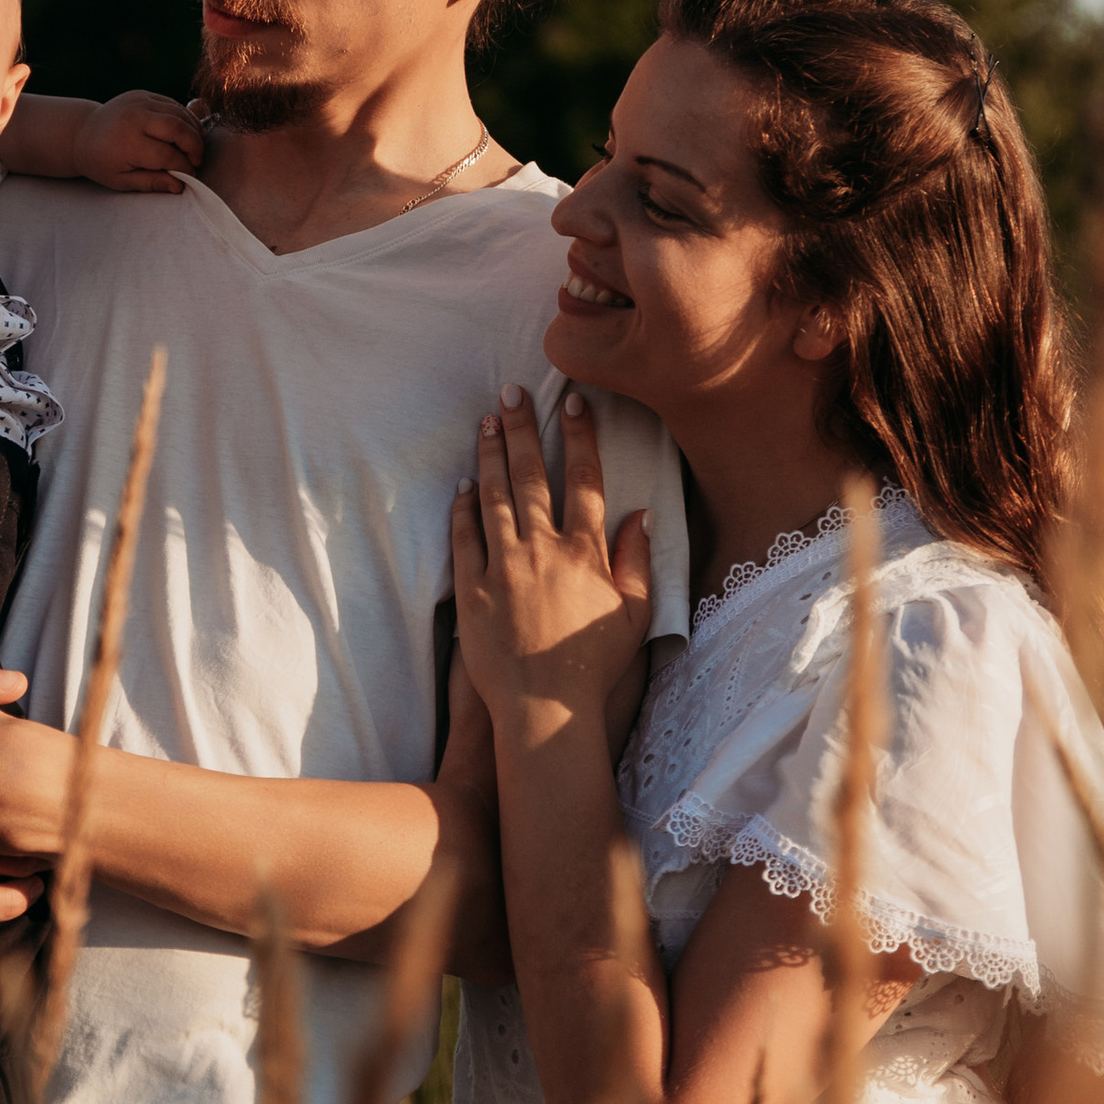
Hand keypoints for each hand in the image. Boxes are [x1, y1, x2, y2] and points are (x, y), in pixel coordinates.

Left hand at [73, 91, 207, 194]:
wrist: (82, 133)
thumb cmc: (102, 162)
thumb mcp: (122, 180)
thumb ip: (151, 182)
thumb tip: (180, 186)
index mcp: (128, 143)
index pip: (167, 155)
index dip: (184, 168)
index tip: (189, 176)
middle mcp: (134, 118)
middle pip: (178, 128)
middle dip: (194, 146)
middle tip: (197, 160)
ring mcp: (138, 102)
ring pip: (178, 112)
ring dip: (194, 130)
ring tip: (196, 147)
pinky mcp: (142, 94)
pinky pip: (171, 104)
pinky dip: (184, 118)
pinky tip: (187, 132)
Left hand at [450, 385, 651, 743]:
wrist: (544, 711)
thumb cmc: (595, 667)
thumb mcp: (635, 615)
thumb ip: (637, 561)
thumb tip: (641, 513)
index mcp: (586, 553)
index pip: (585, 479)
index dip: (580, 436)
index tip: (574, 403)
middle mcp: (542, 551)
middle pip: (532, 475)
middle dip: (523, 428)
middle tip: (514, 393)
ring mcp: (502, 568)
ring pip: (494, 497)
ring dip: (490, 455)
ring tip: (486, 422)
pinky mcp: (471, 591)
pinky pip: (464, 539)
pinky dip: (463, 508)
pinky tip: (463, 484)